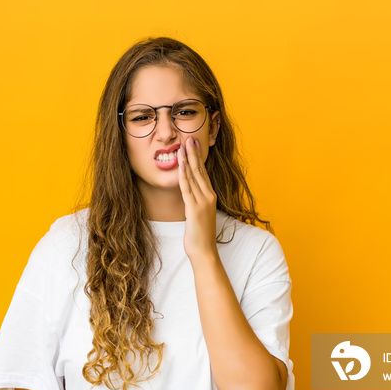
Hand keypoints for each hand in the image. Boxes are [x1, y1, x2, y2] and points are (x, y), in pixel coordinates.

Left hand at [178, 138, 217, 260]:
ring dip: (188, 160)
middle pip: (200, 171)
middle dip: (193, 154)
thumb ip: (196, 203)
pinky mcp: (195, 209)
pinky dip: (184, 175)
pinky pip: (187, 189)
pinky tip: (180, 165)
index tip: (194, 145)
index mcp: (210, 197)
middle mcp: (209, 196)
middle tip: (189, 138)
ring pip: (194, 177)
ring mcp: (203, 202)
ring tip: (183, 146)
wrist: (204, 251)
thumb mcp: (199, 215)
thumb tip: (190, 195)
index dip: (198, 158)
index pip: (203, 173)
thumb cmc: (200, 236)